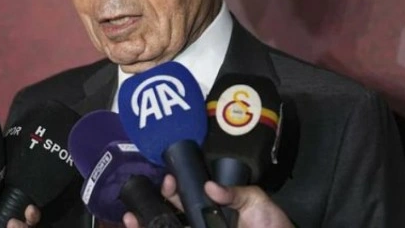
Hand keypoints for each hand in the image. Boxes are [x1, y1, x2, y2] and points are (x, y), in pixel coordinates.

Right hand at [122, 175, 292, 227]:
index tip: (169, 180)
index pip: (185, 198)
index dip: (173, 188)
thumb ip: (234, 193)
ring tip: (132, 219)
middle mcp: (201, 223)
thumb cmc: (273, 226)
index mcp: (211, 210)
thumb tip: (210, 187)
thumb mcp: (256, 202)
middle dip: (155, 203)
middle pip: (170, 214)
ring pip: (166, 227)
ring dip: (147, 223)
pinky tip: (140, 227)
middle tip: (156, 192)